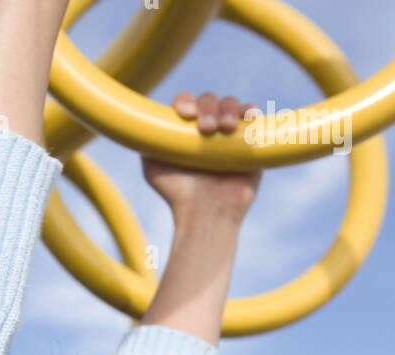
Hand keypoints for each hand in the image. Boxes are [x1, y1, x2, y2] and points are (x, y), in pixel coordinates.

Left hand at [141, 91, 262, 222]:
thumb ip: (148, 143)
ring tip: (226, 128)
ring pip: (231, 104)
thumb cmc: (178, 194)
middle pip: (209, 100)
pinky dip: (251, 111)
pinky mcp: (250, 141)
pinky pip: (252, 118)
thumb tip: (142, 123)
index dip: (185, 102)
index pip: (186, 103)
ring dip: (228, 109)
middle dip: (208, 107)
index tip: (185, 114)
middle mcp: (207, 128)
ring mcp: (229, 134)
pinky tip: (248, 116)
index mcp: (185, 130)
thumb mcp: (153, 167)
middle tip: (207, 129)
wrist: (206, 213)